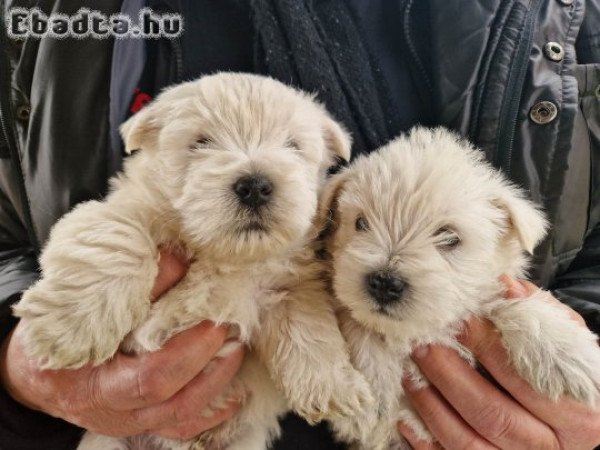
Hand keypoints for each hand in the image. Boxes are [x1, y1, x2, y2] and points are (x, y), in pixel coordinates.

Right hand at [0, 249, 243, 439]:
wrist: (37, 374)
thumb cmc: (56, 336)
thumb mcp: (83, 307)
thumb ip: (137, 287)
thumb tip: (181, 261)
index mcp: (96, 384)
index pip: (152, 378)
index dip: (188, 353)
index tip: (212, 322)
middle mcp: (116, 412)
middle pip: (175, 401)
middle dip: (211, 365)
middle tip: (231, 328)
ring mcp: (131, 424)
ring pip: (183, 417)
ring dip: (217, 384)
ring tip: (237, 349)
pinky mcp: (142, 424)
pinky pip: (183, 428)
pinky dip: (212, 411)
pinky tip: (234, 391)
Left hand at [397, 276, 599, 449]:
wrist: (578, 415)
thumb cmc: (568, 372)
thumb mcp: (568, 343)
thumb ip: (540, 316)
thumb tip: (502, 287)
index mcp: (579, 416)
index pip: (527, 381)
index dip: (489, 349)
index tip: (462, 322)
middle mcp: (550, 448)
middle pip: (491, 414)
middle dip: (449, 376)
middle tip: (423, 346)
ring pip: (466, 442)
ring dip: (431, 405)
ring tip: (410, 373)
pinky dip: (424, 441)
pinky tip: (405, 416)